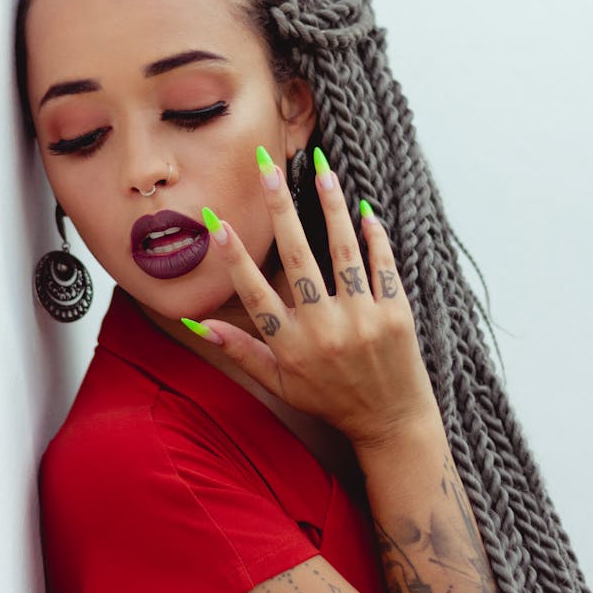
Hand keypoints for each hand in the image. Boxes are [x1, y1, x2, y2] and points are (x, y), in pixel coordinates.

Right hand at [186, 147, 438, 451]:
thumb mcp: (278, 383)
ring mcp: (363, 321)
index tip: (219, 222)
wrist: (391, 423)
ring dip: (331, 207)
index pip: (256, 294)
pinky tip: (364, 209)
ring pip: (343, 253)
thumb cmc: (330, 400)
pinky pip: (384, 267)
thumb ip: (239, 350)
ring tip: (322, 169)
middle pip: (297, 259)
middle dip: (280, 209)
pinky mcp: (396, 315)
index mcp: (291, 346)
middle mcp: (324, 331)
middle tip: (267, 168)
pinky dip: (375, 236)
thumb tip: (196, 323)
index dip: (235, 258)